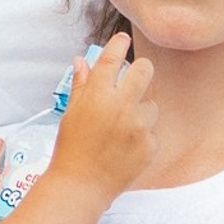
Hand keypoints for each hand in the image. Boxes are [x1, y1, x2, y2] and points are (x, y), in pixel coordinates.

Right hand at [52, 37, 158, 194]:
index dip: (118, 45)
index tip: (123, 39)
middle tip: (135, 78)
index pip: (112, 59)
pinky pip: (152, 131)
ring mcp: (138, 125)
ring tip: (122, 128)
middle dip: (141, 71)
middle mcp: (120, 106)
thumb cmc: (72, 148)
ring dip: (141, 111)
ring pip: (151, 105)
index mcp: (97, 95)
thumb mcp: (72, 113)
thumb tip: (82, 61)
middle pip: (145, 71)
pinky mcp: (149, 144)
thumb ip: (82, 85)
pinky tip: (126, 147)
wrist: (82, 185)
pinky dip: (142, 136)